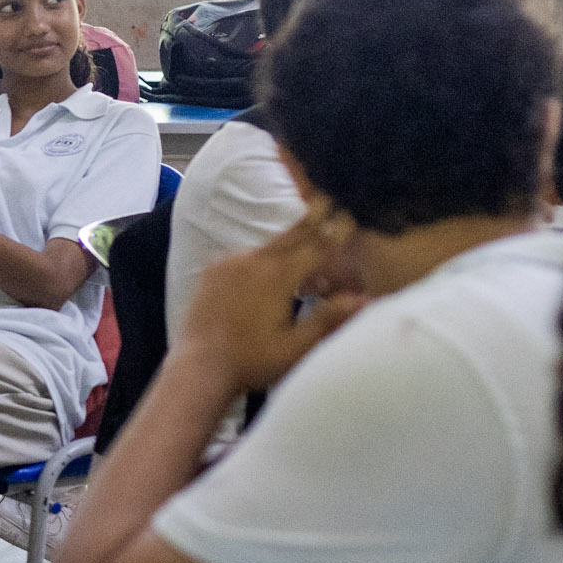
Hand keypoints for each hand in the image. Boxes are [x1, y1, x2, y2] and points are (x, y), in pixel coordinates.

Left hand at [181, 204, 368, 394]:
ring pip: (269, 247)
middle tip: (328, 195)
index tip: (351, 213)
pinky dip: (264, 260)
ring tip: (308, 258)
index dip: (337, 231)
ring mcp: (228, 263)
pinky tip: (271, 277)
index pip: (317, 246)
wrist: (199, 367)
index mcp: (276, 276)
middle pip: (293, 235)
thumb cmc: (251, 361)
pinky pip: (245, 257)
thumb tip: (364, 298)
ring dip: (290, 247)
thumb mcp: (296, 345)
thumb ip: (329, 318)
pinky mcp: (212, 271)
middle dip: (314, 218)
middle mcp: (251, 260)